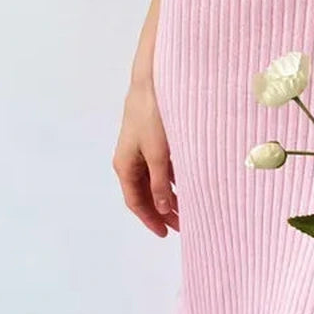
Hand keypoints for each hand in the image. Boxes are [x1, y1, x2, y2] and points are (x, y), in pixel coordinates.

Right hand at [113, 77, 177, 236]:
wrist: (153, 80)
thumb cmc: (153, 116)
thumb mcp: (158, 154)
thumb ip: (161, 183)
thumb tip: (163, 208)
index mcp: (124, 165)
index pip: (135, 201)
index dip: (150, 219)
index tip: (166, 233)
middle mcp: (130, 159)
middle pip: (144, 193)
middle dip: (162, 211)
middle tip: (182, 225)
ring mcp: (140, 148)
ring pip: (154, 179)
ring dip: (169, 195)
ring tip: (188, 207)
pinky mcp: (152, 137)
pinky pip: (161, 166)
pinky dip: (172, 178)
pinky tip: (187, 182)